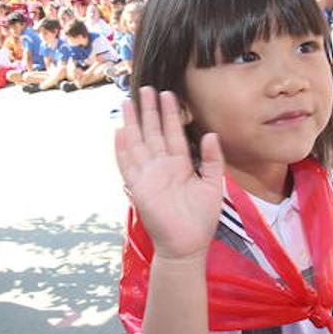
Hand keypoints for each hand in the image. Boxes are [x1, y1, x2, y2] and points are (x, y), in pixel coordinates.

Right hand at [115, 86, 224, 261]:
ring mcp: (148, 175)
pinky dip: (122, 149)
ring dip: (132, 123)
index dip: (170, 113)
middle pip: (153, 132)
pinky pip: (127, 165)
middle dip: (149, 110)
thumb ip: (212, 161)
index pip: (173, 132)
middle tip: (146, 88)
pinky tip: (119, 132)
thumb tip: (210, 135)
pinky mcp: (138, 188)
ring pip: (138, 143)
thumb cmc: (201, 219)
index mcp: (180, 164)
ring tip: (128, 102)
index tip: (167, 94)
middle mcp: (162, 166)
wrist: (187, 245)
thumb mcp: (213, 186)